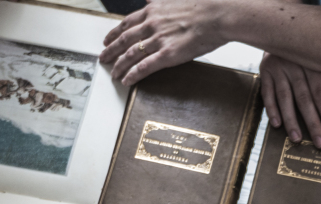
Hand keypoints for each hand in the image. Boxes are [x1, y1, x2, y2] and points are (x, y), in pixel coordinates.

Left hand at [100, 0, 225, 85]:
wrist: (217, 16)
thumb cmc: (202, 8)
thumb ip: (158, 1)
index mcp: (152, 11)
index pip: (126, 23)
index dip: (114, 33)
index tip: (107, 41)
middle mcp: (151, 24)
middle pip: (124, 40)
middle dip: (111, 51)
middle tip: (103, 59)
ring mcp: (158, 40)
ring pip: (130, 55)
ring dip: (119, 65)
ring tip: (113, 74)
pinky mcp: (167, 55)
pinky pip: (144, 67)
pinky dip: (133, 74)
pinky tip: (126, 80)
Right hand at [260, 53, 320, 149]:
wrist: (283, 32)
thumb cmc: (310, 53)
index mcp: (314, 63)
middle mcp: (295, 65)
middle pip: (305, 99)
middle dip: (313, 123)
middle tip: (319, 144)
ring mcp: (279, 68)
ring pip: (285, 98)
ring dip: (291, 120)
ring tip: (297, 139)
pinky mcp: (265, 71)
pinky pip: (267, 92)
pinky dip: (271, 109)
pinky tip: (277, 124)